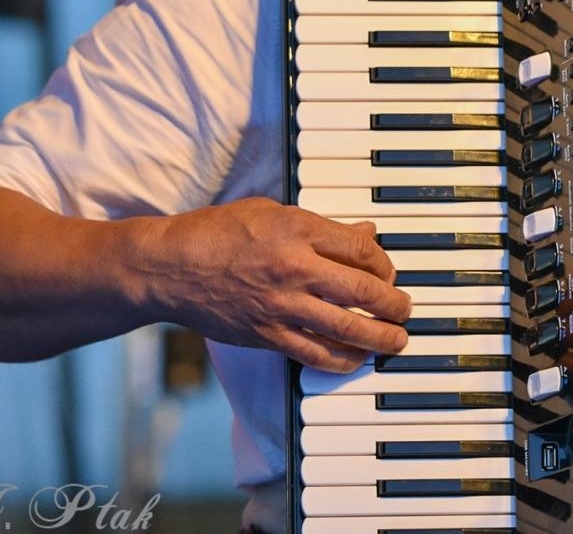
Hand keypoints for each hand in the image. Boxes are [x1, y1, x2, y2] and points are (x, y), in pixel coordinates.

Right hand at [133, 197, 410, 371]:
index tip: (388, 273)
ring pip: (347, 328)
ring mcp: (281, 305)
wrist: (168, 267)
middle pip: (364, 290)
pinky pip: (314, 353)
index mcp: (298, 230)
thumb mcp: (272, 213)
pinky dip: (342, 359)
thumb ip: (321, 226)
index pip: (362, 250)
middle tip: (405, 309)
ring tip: (396, 339)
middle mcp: (295, 268)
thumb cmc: (216, 233)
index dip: (385, 264)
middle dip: (394, 303)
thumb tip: (364, 234)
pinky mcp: (266, 334)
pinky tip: (357, 358)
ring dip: (380, 336)